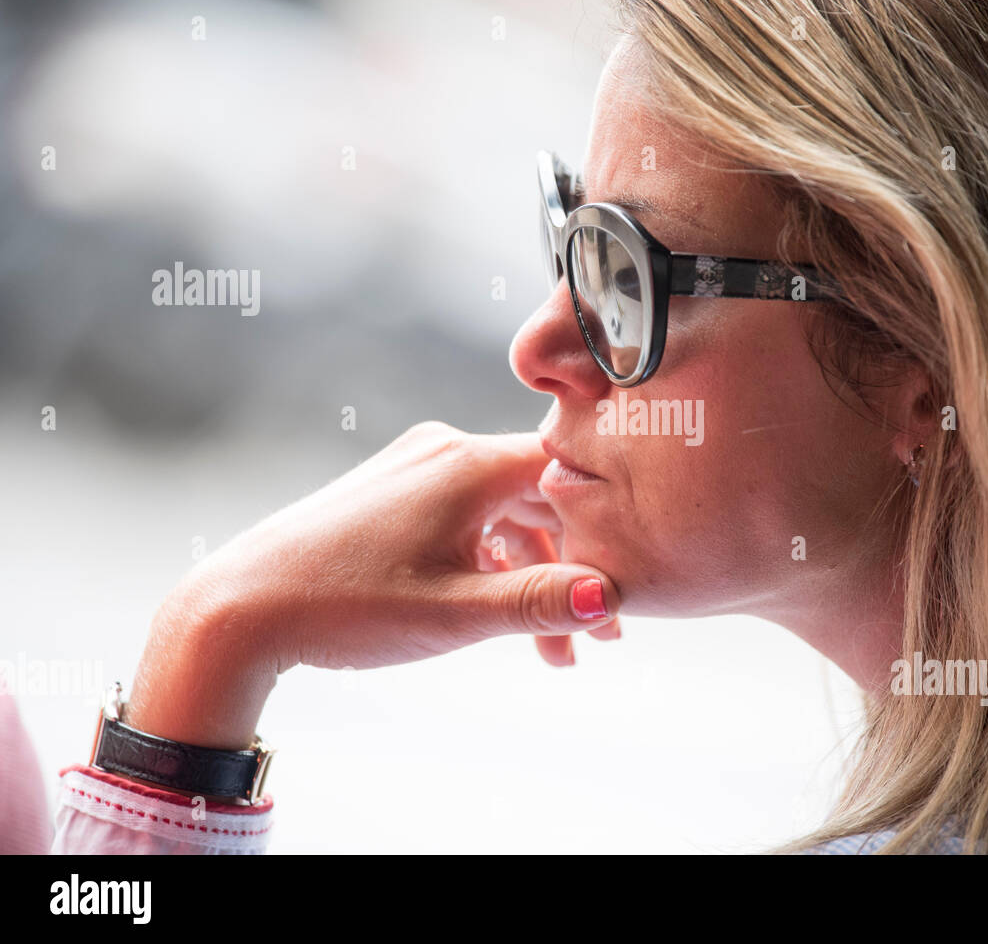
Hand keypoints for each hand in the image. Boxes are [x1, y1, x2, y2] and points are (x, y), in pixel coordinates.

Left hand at [125, 423, 619, 750]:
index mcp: (468, 465)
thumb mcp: (456, 613)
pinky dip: (492, 565)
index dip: (606, 525)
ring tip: (553, 651)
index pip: (569, 471)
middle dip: (573, 565)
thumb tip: (613, 598)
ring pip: (505, 514)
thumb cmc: (345, 606)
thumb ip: (538, 603)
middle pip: (542, 496)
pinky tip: (499, 614)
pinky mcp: (395, 493)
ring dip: (533, 575)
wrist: (241, 607)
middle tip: (603, 635)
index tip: (630, 581)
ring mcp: (417, 469)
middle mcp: (446, 452)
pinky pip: (468, 519)